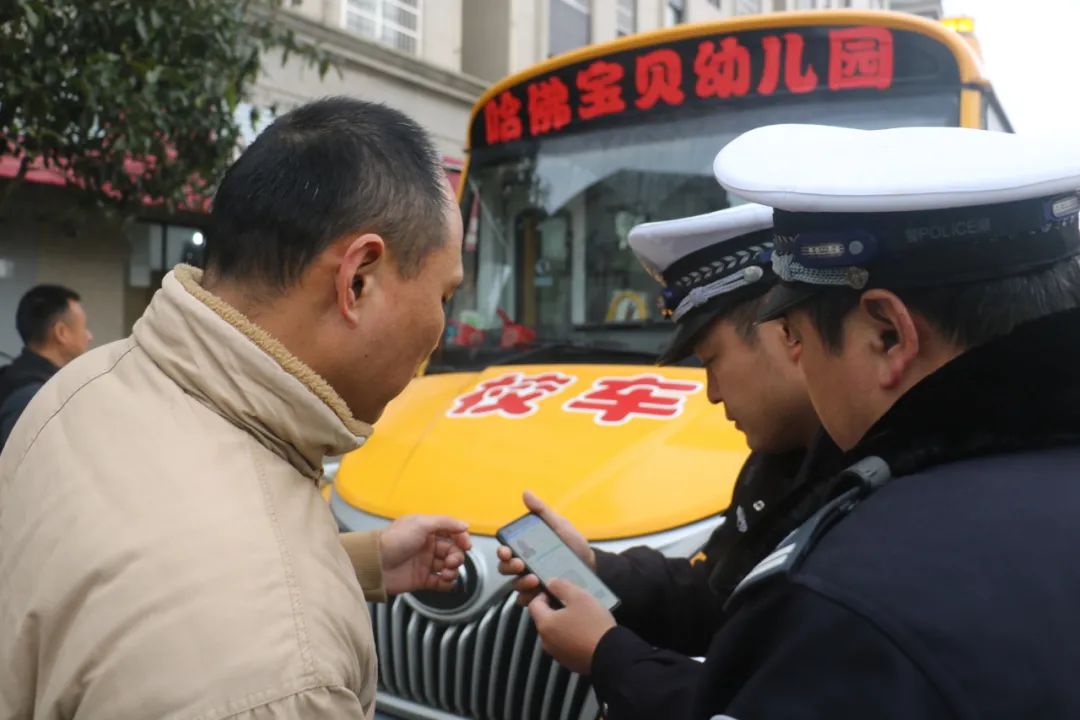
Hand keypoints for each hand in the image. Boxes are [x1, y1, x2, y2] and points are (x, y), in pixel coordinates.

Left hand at [380, 514, 471, 595]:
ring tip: (448, 572)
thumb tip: (464, 524)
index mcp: (428, 531)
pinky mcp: (423, 580)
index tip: (466, 544)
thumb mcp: (420, 523)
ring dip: (454, 570)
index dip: (461, 538)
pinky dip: (448, 583)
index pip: (452, 533)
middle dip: (457, 556)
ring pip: (449, 567)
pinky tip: (446, 581)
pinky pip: (441, 583)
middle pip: (453, 551)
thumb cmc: (393, 540)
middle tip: (452, 560)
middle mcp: (428, 547)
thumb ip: (445, 522)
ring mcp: (426, 564)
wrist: (375, 564)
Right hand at [496, 491, 594, 605]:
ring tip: (534, 579)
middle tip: (521, 564)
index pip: (505, 551)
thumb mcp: (559, 525)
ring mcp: (531, 583)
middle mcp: (524, 566)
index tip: (507, 551)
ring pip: (515, 585)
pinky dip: (529, 599)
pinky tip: (539, 594)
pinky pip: (527, 601)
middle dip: (509, 567)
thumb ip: (542, 511)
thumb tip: (526, 493)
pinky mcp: (540, 597)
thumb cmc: (573, 544)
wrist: (592, 566)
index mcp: (525, 549)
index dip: (502, 551)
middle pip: (505, 569)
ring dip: (520, 583)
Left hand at [528, 578, 615, 674]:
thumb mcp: (579, 597)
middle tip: (574, 604)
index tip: (559, 592)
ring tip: (583, 618)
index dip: (544, 594)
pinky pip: (565, 645)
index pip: (534, 604)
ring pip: (555, 633)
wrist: (611, 655)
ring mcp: (557, 654)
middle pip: (545, 619)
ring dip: (564, 624)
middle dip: (556, 610)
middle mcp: (546, 641)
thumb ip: (561, 586)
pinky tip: (587, 634)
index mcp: (545, 624)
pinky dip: (572, 638)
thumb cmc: (593, 624)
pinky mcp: (569, 663)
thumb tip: (550, 583)